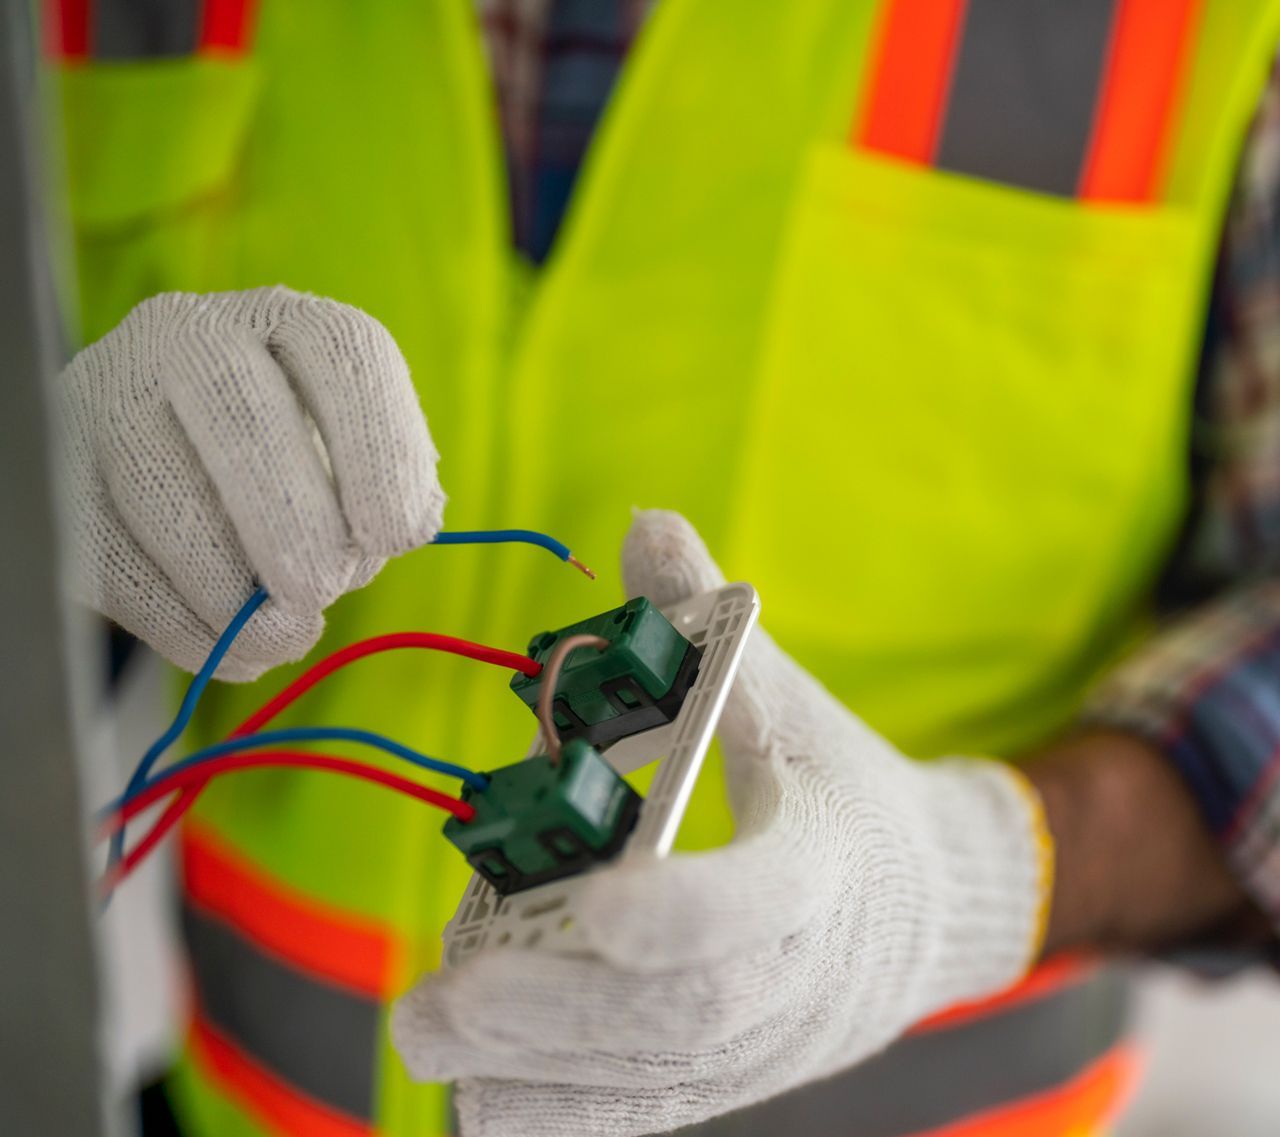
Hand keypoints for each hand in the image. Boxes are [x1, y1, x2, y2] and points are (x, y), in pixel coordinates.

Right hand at [57, 286, 443, 678]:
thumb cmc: (295, 474)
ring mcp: (109, 392)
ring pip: (159, 487)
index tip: (399, 536)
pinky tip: (228, 647)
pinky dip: (176, 619)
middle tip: (320, 592)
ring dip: (230, 586)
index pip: (345, 355)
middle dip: (292, 524)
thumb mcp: (348, 471)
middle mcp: (192, 334)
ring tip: (280, 635)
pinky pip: (106, 552)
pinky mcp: (57, 465)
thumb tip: (360, 557)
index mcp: (289, 324)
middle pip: (241, 416)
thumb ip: (377, 506)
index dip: (380, 449)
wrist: (177, 467)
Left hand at [393, 511, 1048, 1136]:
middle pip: (687, 1017)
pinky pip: (647, 1111)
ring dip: (537, 1068)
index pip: (764, 899)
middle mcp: (800, 971)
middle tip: (442, 1002)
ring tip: (429, 1036)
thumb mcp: (788, 698)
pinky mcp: (733, 1076)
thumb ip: (707, 624)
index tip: (591, 906)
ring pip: (654, 1078)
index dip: (685, 913)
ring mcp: (766, 1041)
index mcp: (823, 864)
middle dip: (561, 1012)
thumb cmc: (839, 789)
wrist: (926, 902)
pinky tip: (473, 1093)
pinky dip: (559, 1111)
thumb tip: (643, 523)